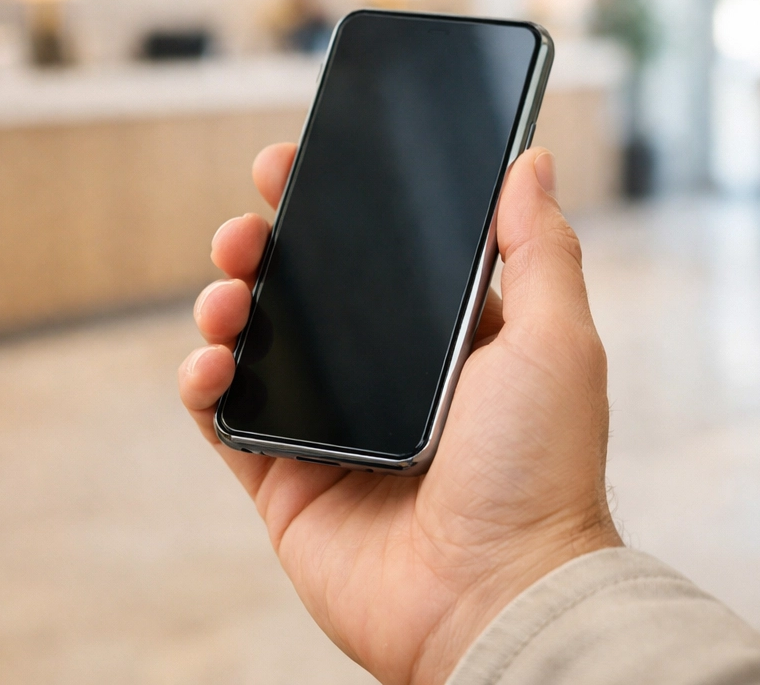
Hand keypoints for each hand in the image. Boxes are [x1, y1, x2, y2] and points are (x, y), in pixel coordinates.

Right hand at [179, 143, 621, 684]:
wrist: (496, 597)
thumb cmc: (541, 470)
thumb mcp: (556, 341)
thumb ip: (538, 247)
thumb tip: (534, 162)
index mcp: (438, 336)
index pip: (375, 253)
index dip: (331, 206)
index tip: (296, 165)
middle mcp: (381, 373)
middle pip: (303, 288)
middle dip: (265, 243)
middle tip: (248, 224)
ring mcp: (329, 423)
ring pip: (255, 341)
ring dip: (226, 302)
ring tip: (228, 294)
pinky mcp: (285, 476)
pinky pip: (226, 417)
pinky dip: (204, 382)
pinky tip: (211, 362)